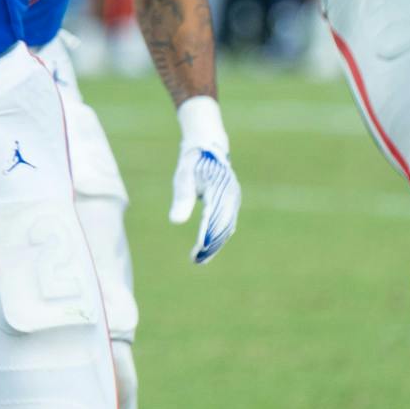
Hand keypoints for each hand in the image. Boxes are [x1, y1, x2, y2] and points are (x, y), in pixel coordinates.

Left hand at [168, 96, 239, 265]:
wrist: (207, 147)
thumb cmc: (192, 162)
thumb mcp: (183, 178)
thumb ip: (182, 199)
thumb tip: (175, 222)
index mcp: (219, 190)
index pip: (213, 219)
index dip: (206, 237)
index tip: (197, 252)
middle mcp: (231, 196)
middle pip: (223, 227)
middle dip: (211, 246)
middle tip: (196, 261)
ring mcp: (234, 199)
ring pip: (227, 228)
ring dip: (216, 244)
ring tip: (200, 259)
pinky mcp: (232, 202)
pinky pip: (228, 223)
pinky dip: (219, 236)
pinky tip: (208, 247)